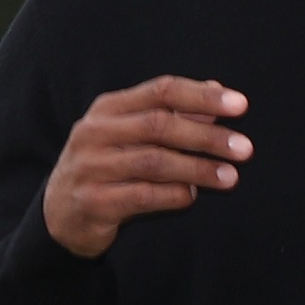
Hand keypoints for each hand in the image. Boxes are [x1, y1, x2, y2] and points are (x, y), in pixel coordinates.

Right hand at [44, 75, 251, 257]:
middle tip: (245, 148)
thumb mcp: (134, 133)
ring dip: (198, 169)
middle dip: (207, 137)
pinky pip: (142, 195)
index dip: (203, 96)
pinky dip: (173, 194)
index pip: (162, 90)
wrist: (60, 214)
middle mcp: (94, 132)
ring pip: (154, 162)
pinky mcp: (91, 202)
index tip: (241, 105)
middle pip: (160, 125)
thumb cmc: (109, 164)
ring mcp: (89, 167)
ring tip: (231, 177)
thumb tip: (218, 89)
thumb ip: (174, 112)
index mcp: (109, 107)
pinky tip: (193, 196)